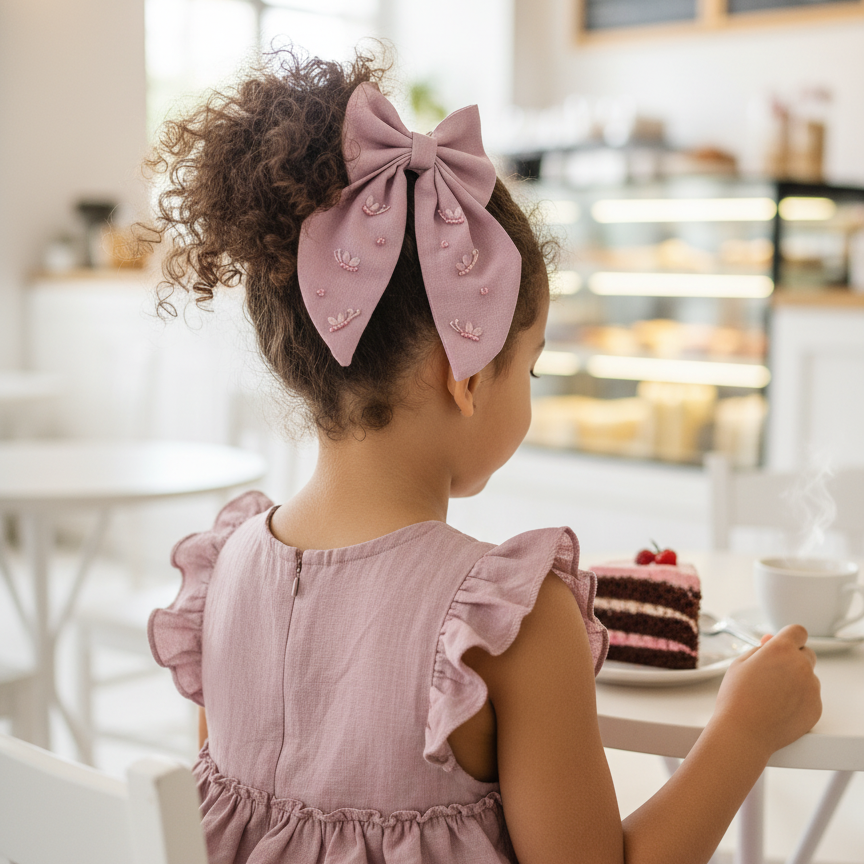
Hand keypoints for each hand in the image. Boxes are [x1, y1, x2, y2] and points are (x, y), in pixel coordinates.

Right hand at [712, 624, 821, 757]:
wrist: (744, 732)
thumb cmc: (737, 697)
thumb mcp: (740, 664)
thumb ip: (760, 649)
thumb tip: (772, 640)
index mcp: (781, 650)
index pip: (798, 631)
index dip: (789, 637)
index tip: (782, 646)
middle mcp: (801, 666)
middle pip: (806, 653)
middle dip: (793, 659)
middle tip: (773, 673)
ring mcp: (811, 688)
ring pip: (808, 677)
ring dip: (796, 680)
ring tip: (772, 696)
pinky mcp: (816, 708)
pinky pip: (811, 697)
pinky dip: (799, 700)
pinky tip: (780, 708)